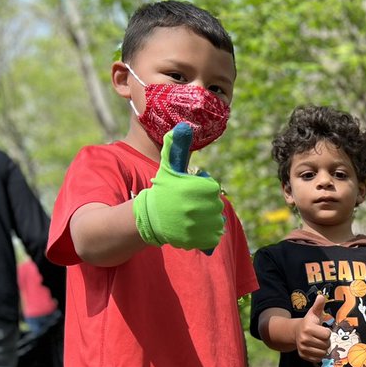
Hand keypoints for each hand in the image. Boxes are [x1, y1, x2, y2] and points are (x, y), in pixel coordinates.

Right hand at [132, 123, 224, 249]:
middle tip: (184, 206)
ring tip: (187, 218)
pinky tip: (191, 229)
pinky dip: (205, 234)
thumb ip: (177, 147)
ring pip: (216, 220)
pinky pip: (214, 236)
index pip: (211, 188)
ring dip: (204, 219)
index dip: (198, 189)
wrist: (150, 218)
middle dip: (202, 204)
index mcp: (204, 187)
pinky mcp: (205, 240)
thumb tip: (183, 126)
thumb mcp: (169, 167)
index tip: (184, 192)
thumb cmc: (162, 190)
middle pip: (214, 204)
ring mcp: (207, 225)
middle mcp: (207, 207)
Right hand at [295, 294, 331, 363]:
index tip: (322, 329)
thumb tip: (321, 296)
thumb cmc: (309, 322)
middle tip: (320, 337)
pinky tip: (315, 348)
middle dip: (326, 341)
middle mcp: (304, 339)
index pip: (327, 335)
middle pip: (326, 344)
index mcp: (308, 328)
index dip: (327, 332)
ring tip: (318, 342)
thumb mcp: (313, 313)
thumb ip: (318, 305)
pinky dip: (319, 355)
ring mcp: (303, 348)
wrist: (295, 332)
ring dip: (323, 348)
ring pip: (322, 352)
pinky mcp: (303, 355)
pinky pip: (317, 359)